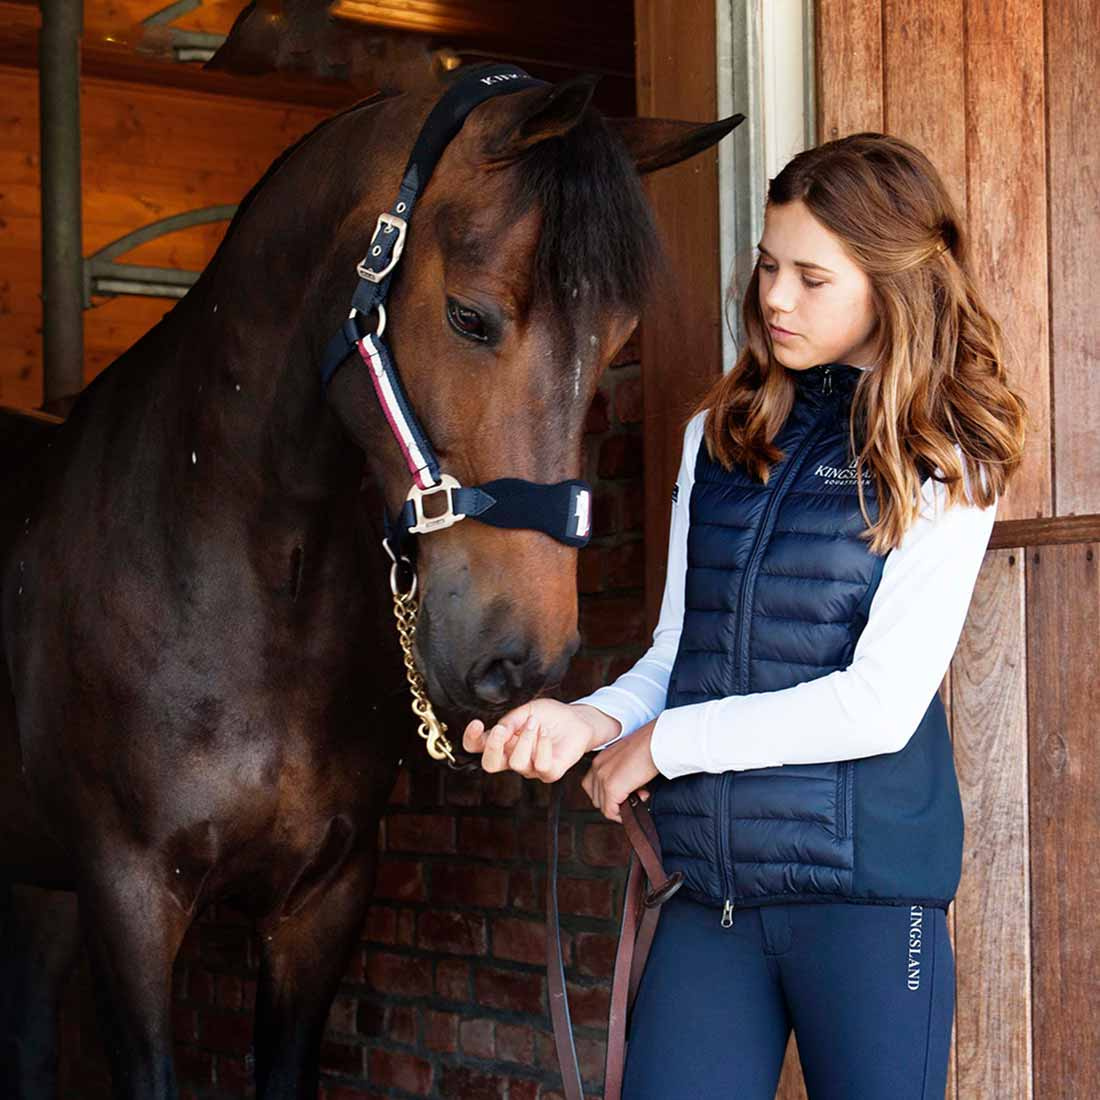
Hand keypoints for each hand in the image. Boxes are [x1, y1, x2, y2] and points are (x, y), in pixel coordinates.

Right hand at [462, 699, 613, 782]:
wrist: (577, 719)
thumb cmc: (550, 716)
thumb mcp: (527, 710)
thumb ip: (511, 721)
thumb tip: (497, 730)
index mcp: (503, 742)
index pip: (477, 747)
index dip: (471, 739)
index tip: (477, 723)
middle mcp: (513, 757)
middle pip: (490, 764)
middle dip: (492, 747)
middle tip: (501, 730)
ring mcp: (531, 768)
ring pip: (517, 763)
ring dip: (525, 739)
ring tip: (535, 724)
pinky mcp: (550, 773)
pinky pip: (540, 765)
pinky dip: (542, 746)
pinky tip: (546, 733)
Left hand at [581, 719, 658, 821]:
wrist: (656, 742)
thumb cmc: (648, 746)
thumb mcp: (629, 759)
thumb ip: (623, 774)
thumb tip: (629, 790)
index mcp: (601, 759)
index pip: (593, 786)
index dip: (608, 795)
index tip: (624, 795)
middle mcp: (598, 767)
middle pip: (596, 797)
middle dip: (614, 802)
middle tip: (634, 796)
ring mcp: (603, 778)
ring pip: (603, 806)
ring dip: (620, 808)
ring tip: (638, 797)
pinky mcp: (611, 787)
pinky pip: (610, 811)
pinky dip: (621, 815)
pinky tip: (635, 805)